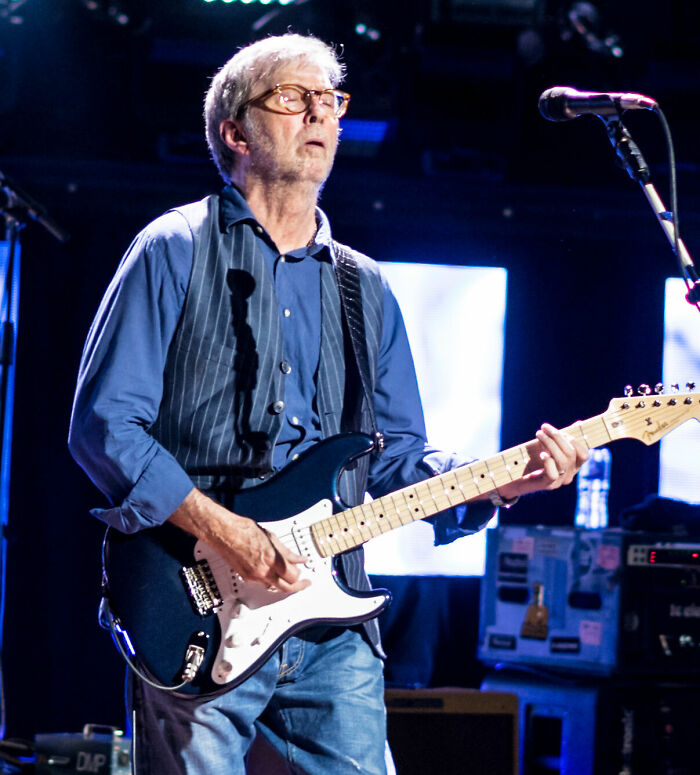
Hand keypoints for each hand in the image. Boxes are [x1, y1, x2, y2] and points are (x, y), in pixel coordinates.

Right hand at [169, 489, 309, 594]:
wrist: (225, 533)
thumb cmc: (244, 531)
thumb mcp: (272, 538)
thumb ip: (287, 552)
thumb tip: (299, 559)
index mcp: (271, 558)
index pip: (293, 576)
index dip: (301, 577)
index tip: (306, 576)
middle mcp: (263, 570)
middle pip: (285, 588)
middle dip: (296, 586)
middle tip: (303, 582)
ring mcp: (254, 576)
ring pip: (274, 586)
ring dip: (283, 582)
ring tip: (288, 574)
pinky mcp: (247, 577)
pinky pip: (263, 582)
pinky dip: (271, 579)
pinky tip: (273, 571)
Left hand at [498, 423, 588, 499]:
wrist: (516, 480)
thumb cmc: (533, 461)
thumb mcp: (548, 447)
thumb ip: (562, 438)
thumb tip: (579, 423)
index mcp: (573, 467)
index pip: (583, 454)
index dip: (574, 441)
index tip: (561, 431)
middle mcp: (569, 475)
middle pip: (571, 454)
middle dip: (558, 437)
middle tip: (544, 427)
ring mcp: (559, 481)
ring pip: (563, 461)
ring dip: (550, 444)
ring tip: (539, 434)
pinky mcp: (548, 485)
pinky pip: (553, 474)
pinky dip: (549, 462)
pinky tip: (542, 454)